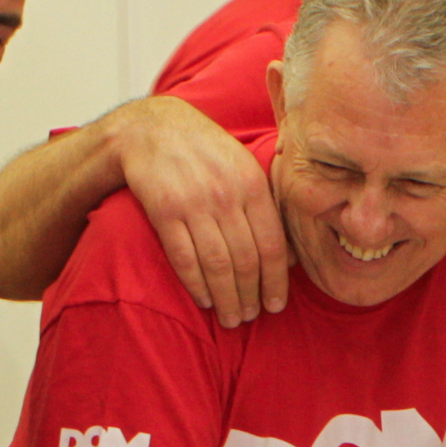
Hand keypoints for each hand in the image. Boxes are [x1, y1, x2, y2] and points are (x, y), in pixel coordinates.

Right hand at [115, 96, 286, 328]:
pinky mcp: (164, 210)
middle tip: (250, 317)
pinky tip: (205, 300)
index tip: (275, 306)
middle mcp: (226, 196)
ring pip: (217, 264)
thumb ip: (267, 207)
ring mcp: (194, 203)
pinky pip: (184, 257)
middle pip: (246, 260)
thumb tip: (292, 257)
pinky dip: (196, 284)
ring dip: (226, 297)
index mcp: (252, 185)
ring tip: (230, 318)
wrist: (152, 128)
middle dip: (250, 296)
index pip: (272, 245)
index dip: (276, 281)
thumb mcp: (244, 168)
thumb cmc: (206, 152)